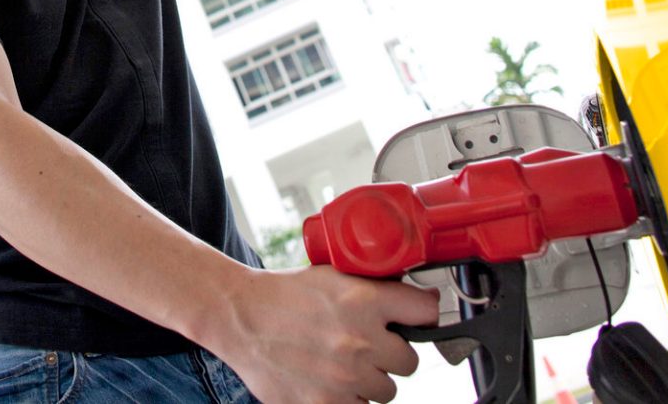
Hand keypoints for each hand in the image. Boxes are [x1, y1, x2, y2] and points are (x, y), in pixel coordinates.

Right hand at [208, 265, 440, 402]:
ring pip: (387, 390)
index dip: (424, 315)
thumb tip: (416, 301)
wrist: (240, 318)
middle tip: (371, 346)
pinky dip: (348, 398)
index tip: (419, 319)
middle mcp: (359, 340)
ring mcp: (344, 376)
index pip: (426, 311)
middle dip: (392, 354)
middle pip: (410, 361)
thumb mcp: (333, 276)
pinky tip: (329, 379)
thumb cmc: (284, 296)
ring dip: (371, 379)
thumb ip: (374, 288)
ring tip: (344, 363)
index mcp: (363, 299)